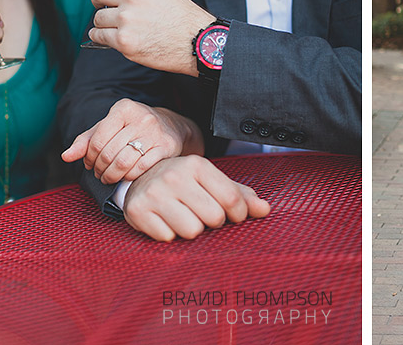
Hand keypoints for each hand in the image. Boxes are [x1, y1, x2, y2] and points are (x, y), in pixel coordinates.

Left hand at [61, 99, 204, 183]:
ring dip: (111, 176)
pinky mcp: (167, 147)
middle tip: (99, 174)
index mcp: (124, 108)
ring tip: (108, 178)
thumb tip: (66, 156)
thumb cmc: (133, 127)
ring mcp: (155, 132)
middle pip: (108, 153)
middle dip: (99, 169)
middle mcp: (141, 118)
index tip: (89, 164)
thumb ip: (86, 140)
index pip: (97, 140)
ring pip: (123, 162)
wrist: (171, 126)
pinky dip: (129, 177)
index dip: (88, 157)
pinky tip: (126, 177)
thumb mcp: (109, 127)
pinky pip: (141, 168)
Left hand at [86, 0, 214, 75]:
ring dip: (103, 23)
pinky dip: (101, 37)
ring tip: (119, 27)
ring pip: (97, 17)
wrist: (196, 41)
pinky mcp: (123, 40)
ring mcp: (126, 19)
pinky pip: (98, 35)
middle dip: (98, 2)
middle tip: (106, 9)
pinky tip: (112, 37)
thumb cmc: (182, 17)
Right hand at [122, 155, 270, 240]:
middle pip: (213, 217)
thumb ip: (240, 195)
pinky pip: (168, 238)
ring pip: (191, 231)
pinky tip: (166, 220)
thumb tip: (265, 209)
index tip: (235, 215)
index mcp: (197, 165)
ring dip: (192, 229)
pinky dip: (170, 234)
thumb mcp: (212, 181)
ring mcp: (154, 194)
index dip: (239, 213)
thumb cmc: (185, 182)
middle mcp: (174, 176)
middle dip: (213, 221)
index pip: (231, 198)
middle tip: (203, 213)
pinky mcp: (137, 211)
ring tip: (184, 216)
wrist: (141, 178)